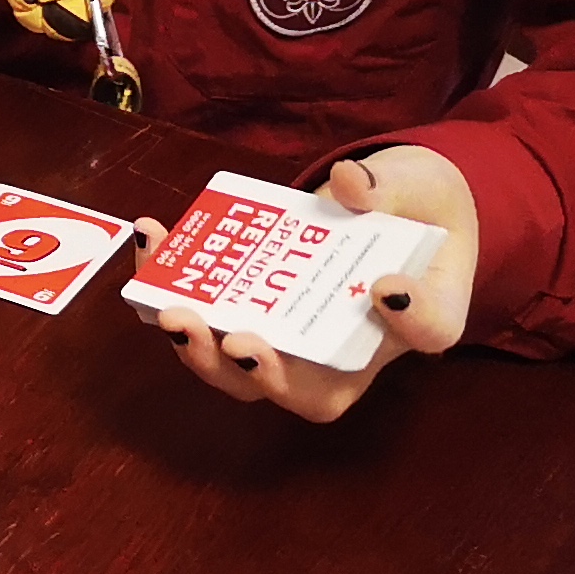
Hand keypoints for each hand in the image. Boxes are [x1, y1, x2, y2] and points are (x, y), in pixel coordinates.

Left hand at [134, 146, 481, 421]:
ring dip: (200, 348)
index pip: (423, 334)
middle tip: (235, 341)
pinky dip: (166, 285)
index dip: (407, 322)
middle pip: (306, 390)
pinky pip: (204, 319)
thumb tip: (348, 183)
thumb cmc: (415, 211)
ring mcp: (292, 338)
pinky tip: (151, 237)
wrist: (391, 208)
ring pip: (242, 371)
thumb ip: (387, 188)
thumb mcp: (418, 189)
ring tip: (171, 311)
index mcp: (417, 317)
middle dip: (261, 372)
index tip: (385, 287)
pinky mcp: (247, 311)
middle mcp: (349, 347)